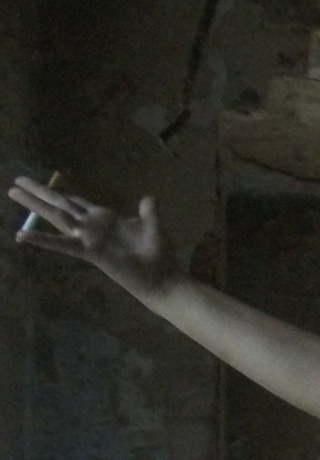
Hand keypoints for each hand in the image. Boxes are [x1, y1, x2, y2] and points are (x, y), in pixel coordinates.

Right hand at [9, 177, 178, 299]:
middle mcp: (93, 227)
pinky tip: (22, 235)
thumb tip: (147, 198)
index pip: (78, 201)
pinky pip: (63, 244)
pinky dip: (43, 240)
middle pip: (61, 204)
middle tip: (16, 180)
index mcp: (105, 218)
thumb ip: (148, 213)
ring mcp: (90, 238)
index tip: (45, 184)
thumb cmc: (159, 256)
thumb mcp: (154, 227)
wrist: (163, 279)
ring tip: (12, 192)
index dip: (61, 192)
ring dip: (35, 205)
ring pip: (57, 217)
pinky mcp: (90, 252)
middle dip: (39, 192)